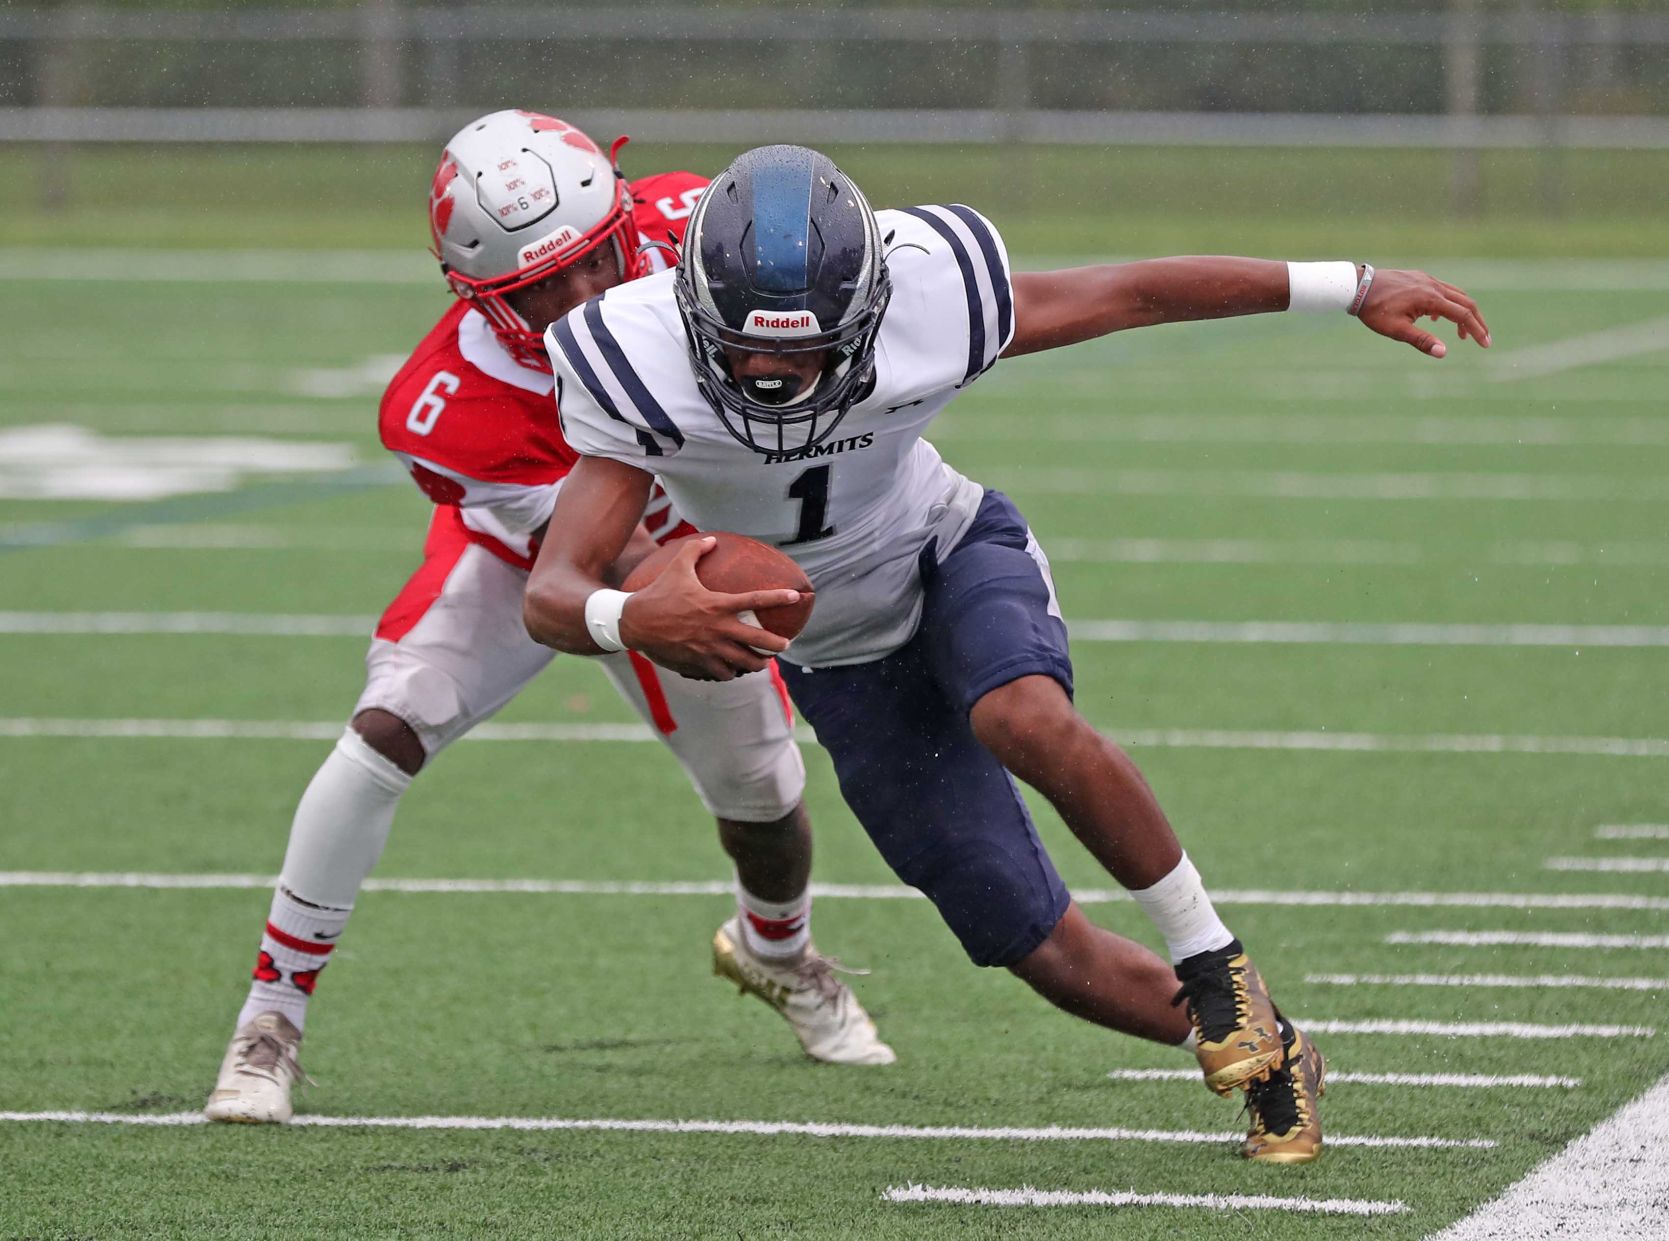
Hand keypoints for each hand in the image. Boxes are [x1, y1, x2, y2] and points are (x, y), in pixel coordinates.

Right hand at [618, 536, 798, 680]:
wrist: (635, 622)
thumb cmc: (658, 593)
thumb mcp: (677, 567)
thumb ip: (696, 550)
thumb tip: (712, 539)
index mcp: (717, 604)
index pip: (755, 600)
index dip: (778, 597)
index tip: (796, 596)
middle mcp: (718, 629)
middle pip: (759, 640)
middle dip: (777, 644)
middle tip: (785, 644)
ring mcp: (709, 648)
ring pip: (744, 662)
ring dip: (757, 663)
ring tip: (762, 661)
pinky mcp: (699, 663)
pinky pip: (724, 673)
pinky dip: (732, 672)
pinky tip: (734, 670)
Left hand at [1356, 268, 1490, 358]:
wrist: (1357, 287)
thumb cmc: (1374, 310)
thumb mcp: (1396, 330)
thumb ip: (1421, 340)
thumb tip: (1444, 352)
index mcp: (1430, 298)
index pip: (1463, 314)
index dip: (1476, 330)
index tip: (1486, 344)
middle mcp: (1433, 285)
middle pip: (1466, 302)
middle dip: (1477, 321)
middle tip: (1484, 338)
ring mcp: (1427, 279)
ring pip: (1455, 294)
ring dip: (1463, 312)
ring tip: (1462, 334)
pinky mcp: (1419, 278)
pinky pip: (1442, 290)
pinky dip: (1448, 304)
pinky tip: (1437, 318)